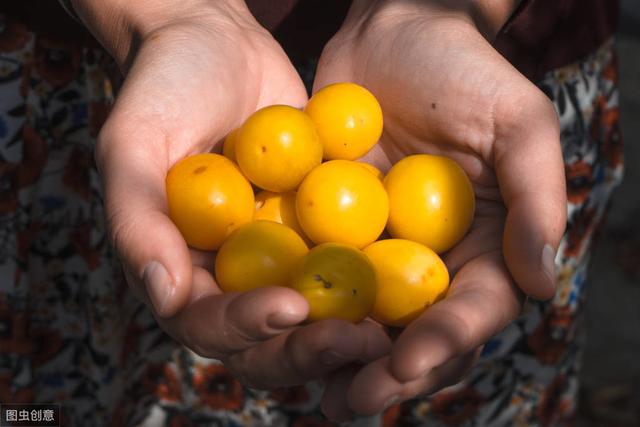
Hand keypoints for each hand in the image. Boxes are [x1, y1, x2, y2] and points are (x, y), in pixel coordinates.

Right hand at [74, 0, 390, 387]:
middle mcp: (230, 277)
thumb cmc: (165, 87)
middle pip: (264, 341)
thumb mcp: (134, 142)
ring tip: (390, 334)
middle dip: (307, 349)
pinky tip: (413, 289)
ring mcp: (278, 257)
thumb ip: (138, 218)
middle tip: (356, 340)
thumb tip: (164, 297)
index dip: (244, 325)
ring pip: (311, 321)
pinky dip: (374, 289)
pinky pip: (345, 268)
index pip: (206, 321)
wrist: (217, 45)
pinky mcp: (318, 233)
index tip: (290, 305)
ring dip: (348, 335)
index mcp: (181, 269)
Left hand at [313, 0, 566, 418]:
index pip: (473, 307)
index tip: (411, 362)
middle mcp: (433, 259)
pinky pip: (315, 273)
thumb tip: (542, 285)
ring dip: (336, 356)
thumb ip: (535, 198)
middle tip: (351, 400)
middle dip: (387, 370)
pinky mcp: (331, 230)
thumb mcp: (517, 123)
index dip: (446, 340)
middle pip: (415, 329)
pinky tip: (271, 330)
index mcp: (485, 246)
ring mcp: (379, 249)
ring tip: (311, 389)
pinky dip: (298, 305)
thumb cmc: (464, 70)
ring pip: (363, 317)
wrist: (392, 32)